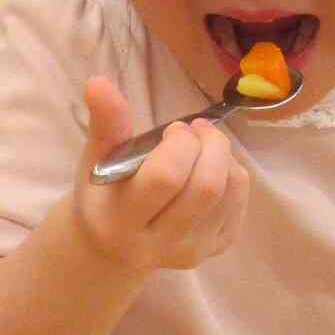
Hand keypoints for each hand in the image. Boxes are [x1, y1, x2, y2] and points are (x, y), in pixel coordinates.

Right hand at [67, 77, 251, 276]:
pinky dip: (233, 175)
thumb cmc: (103, 195)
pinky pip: (240, 203)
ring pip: (229, 193)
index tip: (173, 131)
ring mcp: (191, 252)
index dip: (179, 144)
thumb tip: (98, 82)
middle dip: (211, 145)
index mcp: (120, 224)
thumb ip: (105, 124)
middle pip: (206, 187)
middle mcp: (158, 246)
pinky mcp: (215, 250)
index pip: (166, 178)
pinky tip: (211, 170)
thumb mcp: (95, 161)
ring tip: (205, 146)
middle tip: (196, 132)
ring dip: (225, 157)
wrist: (113, 248)